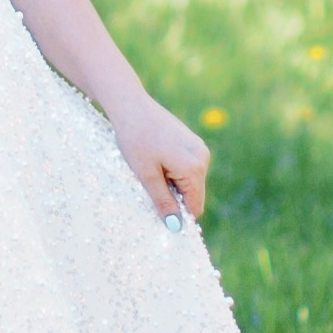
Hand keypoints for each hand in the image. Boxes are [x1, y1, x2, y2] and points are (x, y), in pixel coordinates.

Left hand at [108, 90, 208, 225]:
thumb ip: (163, 202)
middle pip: (193, 193)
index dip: (178, 215)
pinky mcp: (192, 141)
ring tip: (151, 167)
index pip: (195, 206)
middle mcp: (202, 157)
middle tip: (149, 183)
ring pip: (189, 181)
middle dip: (173, 196)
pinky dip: (172, 170)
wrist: (130, 106)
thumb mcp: (146, 175)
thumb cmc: (135, 139)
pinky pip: (187, 167)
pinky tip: (155, 158)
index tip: (158, 212)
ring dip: (171, 182)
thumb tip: (176, 227)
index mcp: (194, 167)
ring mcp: (199, 147)